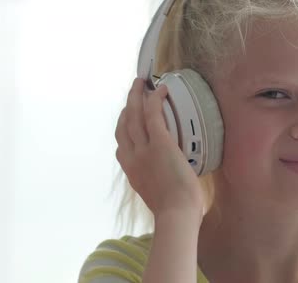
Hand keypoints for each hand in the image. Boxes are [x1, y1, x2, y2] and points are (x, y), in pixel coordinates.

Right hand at [115, 78, 203, 221]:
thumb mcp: (155, 194)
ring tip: (141, 83)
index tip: (127, 116)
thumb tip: (164, 175)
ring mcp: (143, 149)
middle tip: (133, 91)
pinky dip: (154, 100)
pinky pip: (152, 115)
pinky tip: (160, 90)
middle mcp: (132, 158)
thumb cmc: (173, 209)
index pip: (121, 145)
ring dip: (136, 96)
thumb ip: (154, 181)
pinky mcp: (159, 143)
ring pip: (134, 115)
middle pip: (123, 124)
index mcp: (131, 171)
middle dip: (127, 105)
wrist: (176, 213)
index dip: (123, 126)